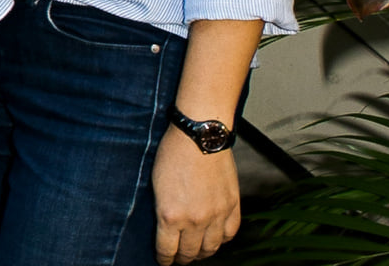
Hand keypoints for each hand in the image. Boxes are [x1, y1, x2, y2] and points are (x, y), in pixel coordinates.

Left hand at [152, 129, 240, 262]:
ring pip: (210, 248)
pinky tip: (215, 238)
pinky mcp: (232, 208)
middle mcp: (194, 221)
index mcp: (170, 215)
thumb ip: (162, 209)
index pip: (167, 249)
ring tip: (196, 251)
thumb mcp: (156, 182)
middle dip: (182, 258)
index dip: (164, 259)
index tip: (163, 261)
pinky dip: (222, 240)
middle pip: (189, 253)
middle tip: (179, 258)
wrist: (200, 135)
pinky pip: (229, 235)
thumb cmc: (172, 152)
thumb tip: (164, 226)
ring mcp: (216, 216)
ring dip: (202, 253)